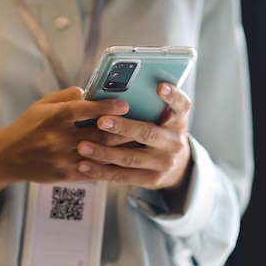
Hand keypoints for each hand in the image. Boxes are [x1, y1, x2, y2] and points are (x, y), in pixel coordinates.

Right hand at [0, 86, 128, 215]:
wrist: (7, 157)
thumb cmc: (28, 127)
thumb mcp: (42, 104)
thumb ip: (66, 96)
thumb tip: (88, 90)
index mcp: (54, 117)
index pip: (83, 110)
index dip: (106, 107)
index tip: (124, 104)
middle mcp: (59, 138)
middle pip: (98, 135)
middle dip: (122, 131)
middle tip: (142, 125)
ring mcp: (63, 159)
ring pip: (100, 155)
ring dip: (121, 150)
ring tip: (140, 144)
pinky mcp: (65, 175)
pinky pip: (93, 171)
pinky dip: (110, 166)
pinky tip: (124, 161)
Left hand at [75, 83, 191, 192]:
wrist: (176, 166)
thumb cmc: (160, 131)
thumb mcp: (164, 117)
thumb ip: (148, 105)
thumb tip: (116, 88)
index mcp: (178, 120)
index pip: (182, 105)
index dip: (172, 96)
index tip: (160, 86)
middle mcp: (174, 142)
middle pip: (147, 133)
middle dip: (123, 127)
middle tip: (101, 121)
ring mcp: (164, 163)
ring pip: (131, 158)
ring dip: (104, 152)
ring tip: (83, 146)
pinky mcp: (151, 179)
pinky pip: (123, 176)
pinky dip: (101, 171)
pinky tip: (84, 165)